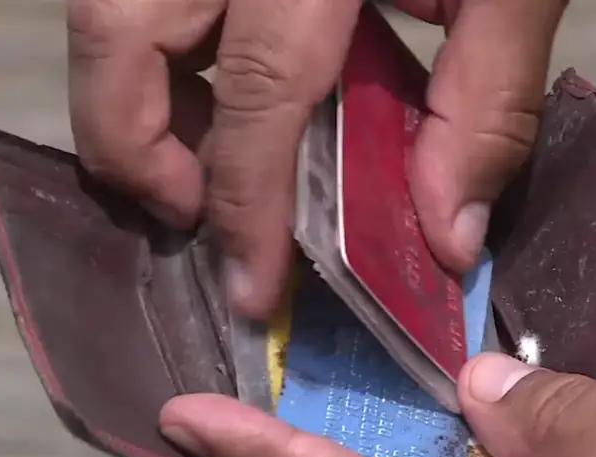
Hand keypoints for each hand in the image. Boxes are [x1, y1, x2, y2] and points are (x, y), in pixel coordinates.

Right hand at [67, 0, 565, 318]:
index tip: (252, 290)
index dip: (243, 203)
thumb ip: (486, 103)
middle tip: (191, 219)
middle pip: (119, 33)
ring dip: (133, 101)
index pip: (256, 90)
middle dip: (136, 149)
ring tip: (195, 165)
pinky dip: (160, 51)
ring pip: (108, 7)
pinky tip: (211, 88)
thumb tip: (444, 237)